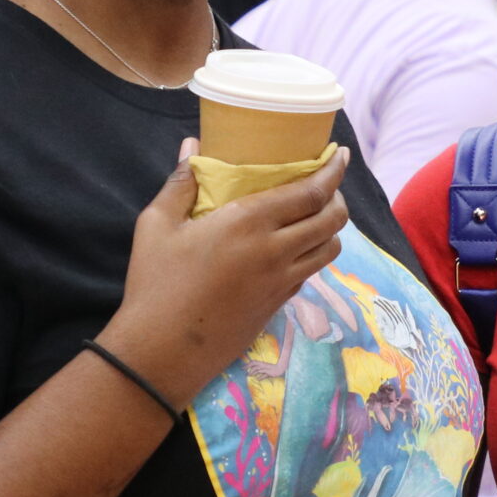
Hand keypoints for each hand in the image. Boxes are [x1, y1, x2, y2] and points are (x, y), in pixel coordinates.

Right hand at [99, 139, 348, 406]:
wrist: (162, 350)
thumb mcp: (156, 225)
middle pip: (331, 220)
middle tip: (329, 185)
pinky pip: (310, 272)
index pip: (311, 192)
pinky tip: (297, 248)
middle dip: (338, 198)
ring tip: (318, 215)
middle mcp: (275, 250)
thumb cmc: (155, 283)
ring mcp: (281, 281)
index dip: (333, 172)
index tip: (341, 155)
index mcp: (248, 222)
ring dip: (331, 229)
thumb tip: (192, 146)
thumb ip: (181, 183)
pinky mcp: (278, 305)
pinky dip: (313, 254)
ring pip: (329, 249)